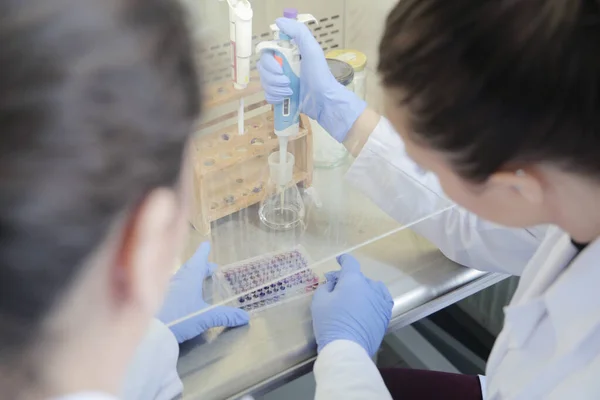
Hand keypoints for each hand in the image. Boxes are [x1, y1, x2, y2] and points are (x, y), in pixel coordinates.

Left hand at [157, 242, 249, 342]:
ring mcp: (165, 289)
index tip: (206, 244)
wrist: (149, 332)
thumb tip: (245, 317)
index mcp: (188, 278)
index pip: (198, 260)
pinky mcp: (156, 300)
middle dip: (201, 267)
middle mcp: (176, 279)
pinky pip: (171, 288)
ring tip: (198, 281)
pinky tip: (181, 297)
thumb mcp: (205, 317)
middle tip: (211, 268)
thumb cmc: (178, 317)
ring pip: (180, 278)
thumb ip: (225, 316)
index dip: (203, 253)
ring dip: (190, 277)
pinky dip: (180, 288)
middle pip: (190, 269)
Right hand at [257, 18, 366, 141]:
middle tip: (287, 82)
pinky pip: (267, 95)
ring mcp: (281, 81)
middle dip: (273, 77)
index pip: (266, 53)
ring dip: (275, 88)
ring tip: (290, 91)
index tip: (279, 68)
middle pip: (262, 68)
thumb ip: (299, 32)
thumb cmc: (320, 75)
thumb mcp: (312, 50)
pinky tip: (285, 98)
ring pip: (264, 82)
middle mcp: (283, 65)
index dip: (269, 62)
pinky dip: (275, 97)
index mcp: (288, 53)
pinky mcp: (281, 95)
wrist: (324, 101)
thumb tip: (278, 21)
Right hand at [311, 254, 392, 356]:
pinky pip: (382, 300)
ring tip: (356, 297)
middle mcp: (370, 287)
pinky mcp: (385, 315)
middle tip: (338, 289)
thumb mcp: (319, 301)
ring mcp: (380, 301)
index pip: (350, 263)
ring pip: (372, 288)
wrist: (347, 348)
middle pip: (359, 277)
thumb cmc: (330, 322)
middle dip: (348, 280)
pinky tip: (370, 304)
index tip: (340, 260)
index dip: (344, 260)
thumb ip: (325, 287)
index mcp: (353, 280)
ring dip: (364, 289)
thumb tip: (332, 283)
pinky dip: (375, 298)